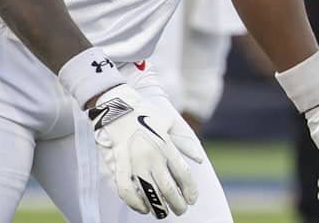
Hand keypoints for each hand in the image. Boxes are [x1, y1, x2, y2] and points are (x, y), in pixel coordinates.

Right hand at [87, 84, 201, 217]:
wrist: (117, 106)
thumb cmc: (145, 113)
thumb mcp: (170, 122)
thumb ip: (186, 142)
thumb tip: (200, 160)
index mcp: (166, 145)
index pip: (183, 174)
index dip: (190, 190)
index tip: (192, 199)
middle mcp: (152, 156)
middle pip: (168, 188)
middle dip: (178, 204)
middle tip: (181, 210)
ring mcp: (134, 161)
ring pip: (149, 193)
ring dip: (159, 208)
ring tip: (163, 213)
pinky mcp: (119, 164)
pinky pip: (126, 190)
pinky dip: (134, 203)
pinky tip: (142, 208)